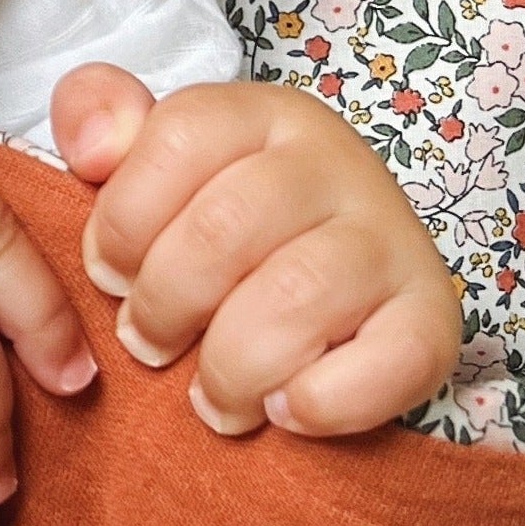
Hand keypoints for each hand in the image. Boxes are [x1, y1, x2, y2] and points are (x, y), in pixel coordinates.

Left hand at [52, 68, 461, 437]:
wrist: (343, 288)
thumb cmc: (224, 228)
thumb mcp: (158, 159)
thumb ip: (100, 119)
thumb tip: (91, 147)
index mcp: (261, 114)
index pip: (176, 139)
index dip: (122, 222)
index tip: (109, 275)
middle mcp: (335, 161)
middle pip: (224, 228)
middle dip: (164, 305)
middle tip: (149, 345)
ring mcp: (392, 236)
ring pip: (295, 296)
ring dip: (231, 367)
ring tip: (211, 397)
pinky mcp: (433, 316)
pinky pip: (391, 359)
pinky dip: (323, 401)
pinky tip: (286, 411)